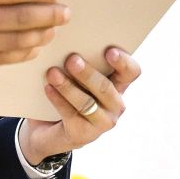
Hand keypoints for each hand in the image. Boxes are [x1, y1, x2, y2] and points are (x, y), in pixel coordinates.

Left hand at [20, 47, 141, 163]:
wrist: (50, 129)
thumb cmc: (69, 93)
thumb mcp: (79, 77)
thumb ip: (81, 62)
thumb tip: (68, 44)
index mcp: (119, 85)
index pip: (131, 72)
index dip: (124, 62)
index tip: (109, 51)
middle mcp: (116, 104)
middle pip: (106, 87)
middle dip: (88, 73)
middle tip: (71, 59)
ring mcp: (102, 122)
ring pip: (87, 102)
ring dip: (68, 87)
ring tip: (52, 73)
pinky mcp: (84, 134)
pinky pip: (71, 114)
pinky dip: (58, 100)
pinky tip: (48, 88)